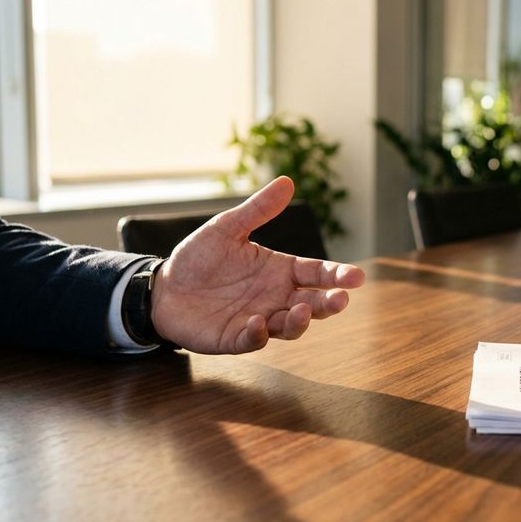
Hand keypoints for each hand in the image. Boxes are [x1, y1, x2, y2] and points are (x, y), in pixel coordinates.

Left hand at [149, 176, 364, 353]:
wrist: (164, 287)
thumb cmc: (199, 257)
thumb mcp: (227, 228)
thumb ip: (257, 210)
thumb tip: (287, 181)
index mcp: (281, 270)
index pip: (317, 273)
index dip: (338, 275)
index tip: (356, 278)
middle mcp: (276, 297)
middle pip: (313, 303)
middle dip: (329, 303)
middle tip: (341, 299)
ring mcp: (259, 319)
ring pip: (290, 326)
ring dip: (300, 321)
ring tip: (301, 311)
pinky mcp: (235, 337)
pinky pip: (253, 340)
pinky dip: (258, 334)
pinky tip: (257, 321)